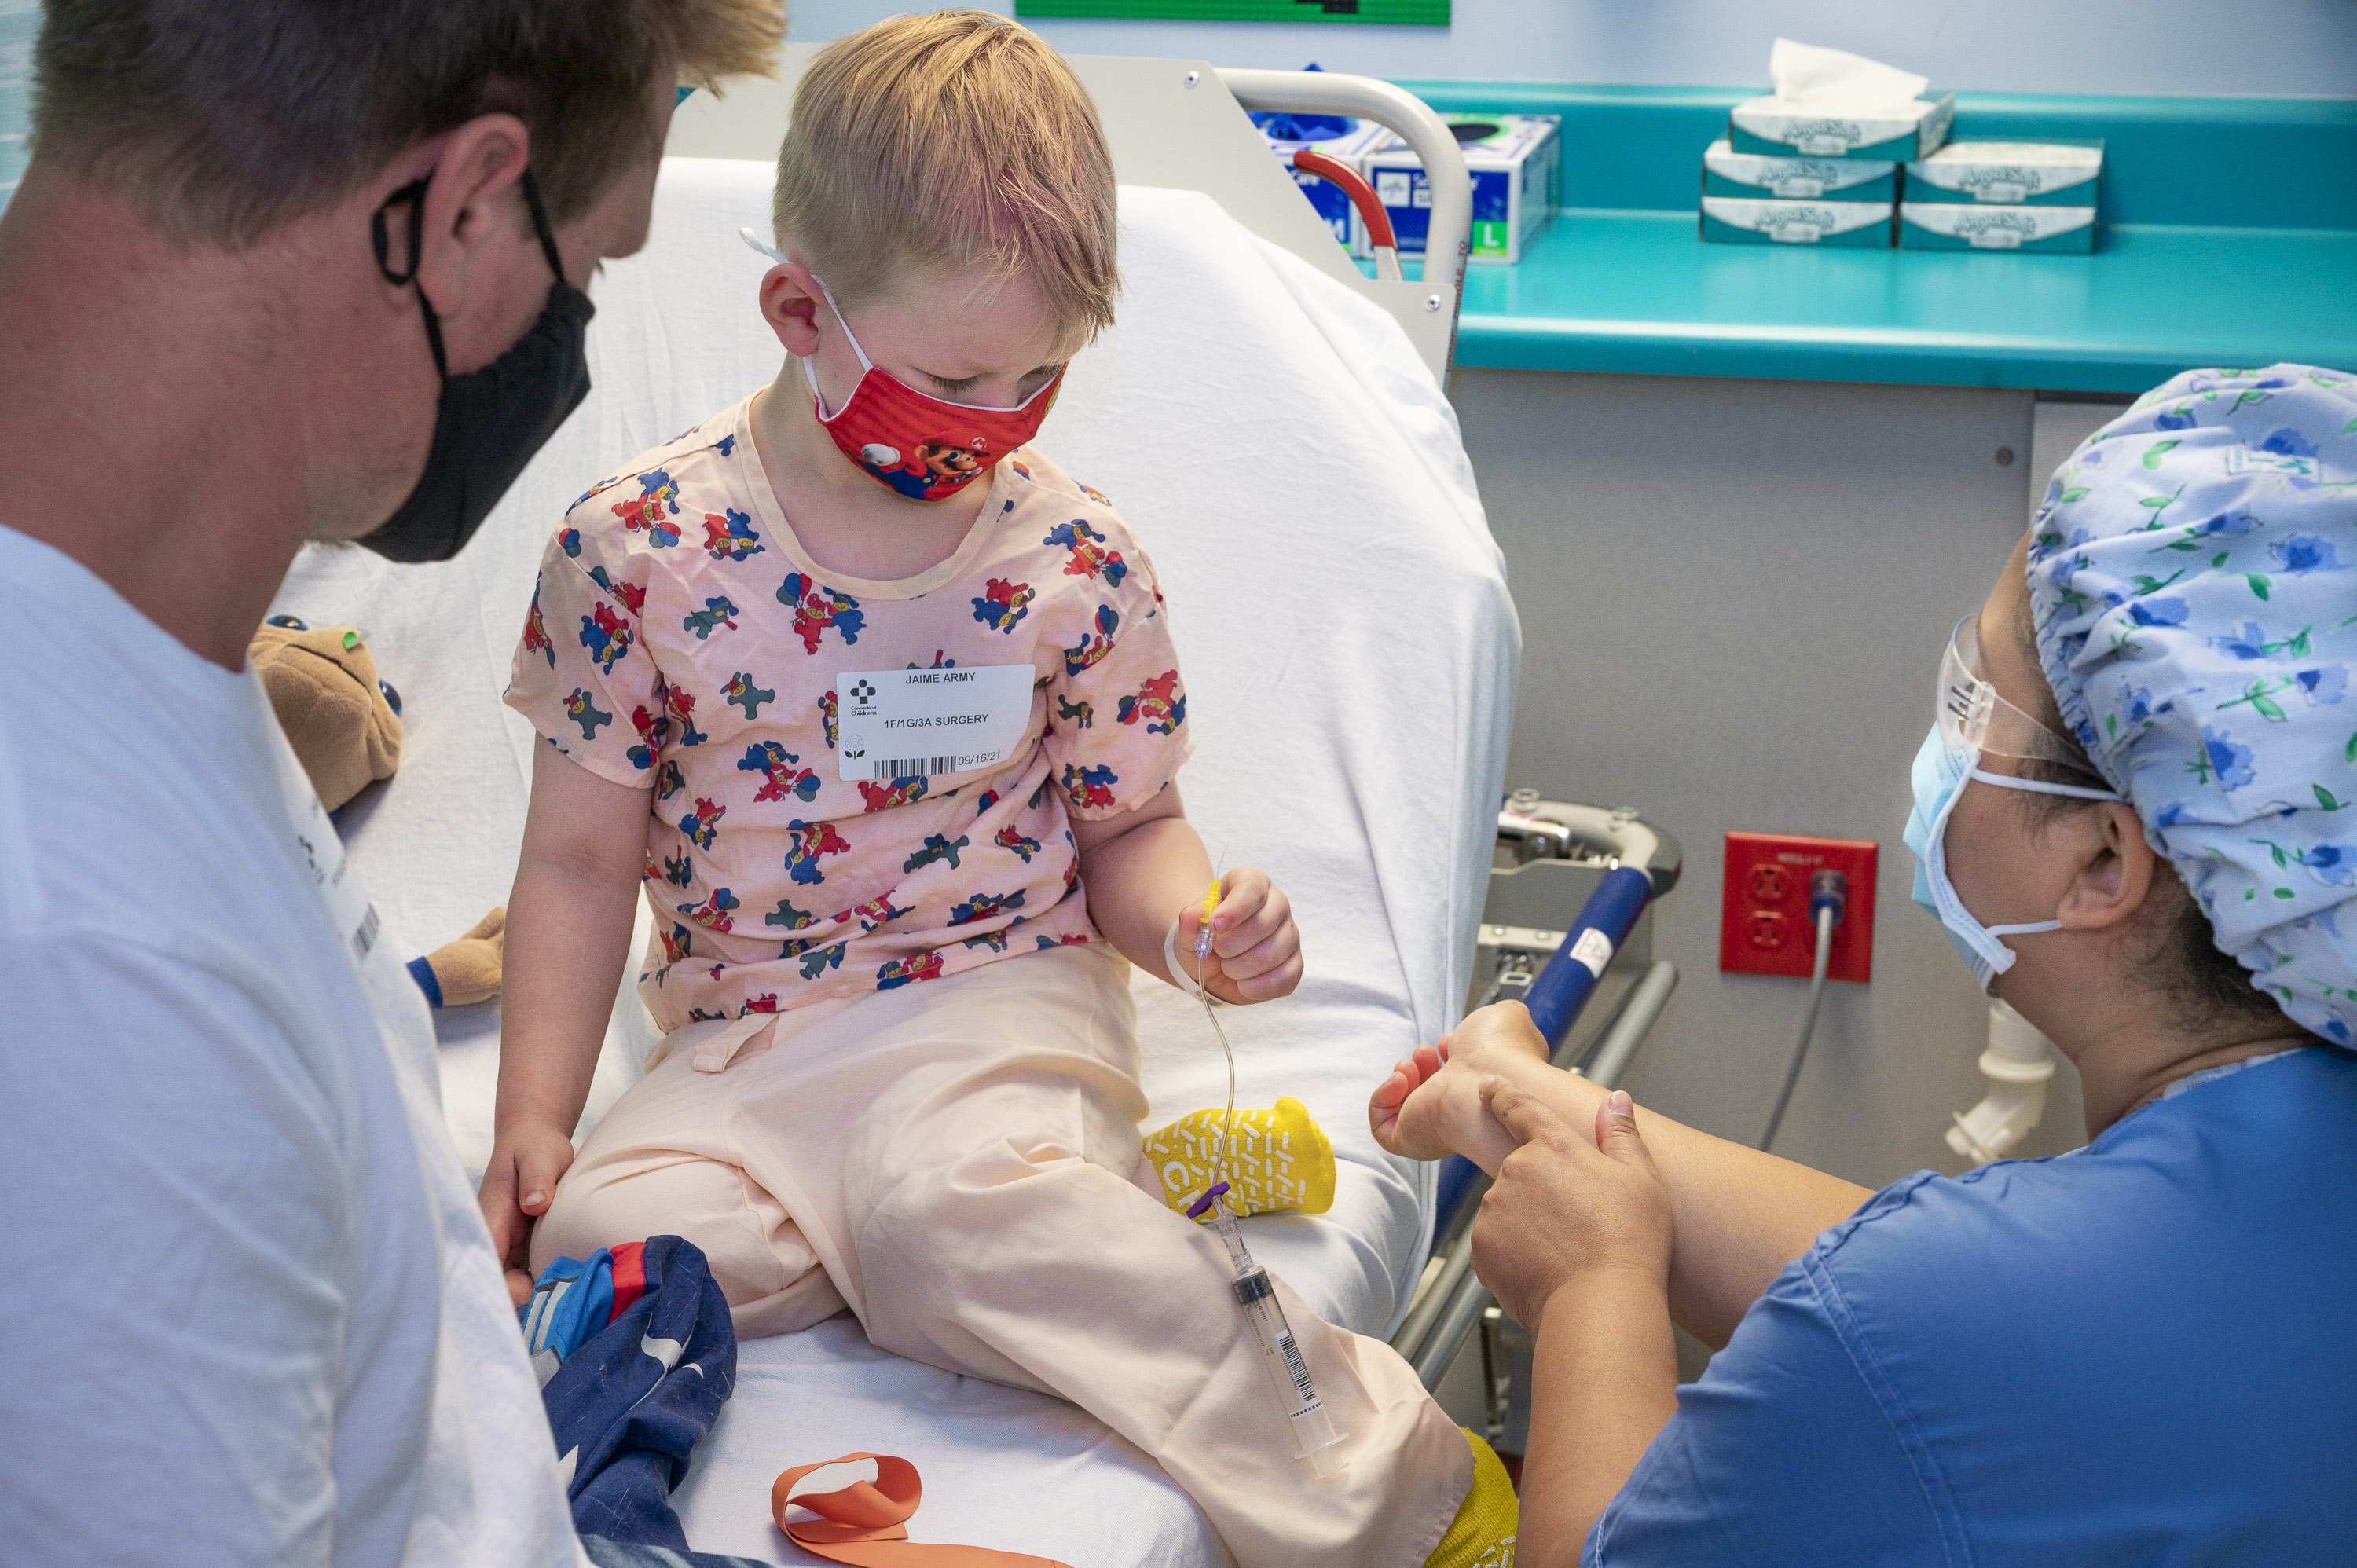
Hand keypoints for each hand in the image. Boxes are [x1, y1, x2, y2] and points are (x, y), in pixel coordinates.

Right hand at [478, 1119, 576, 1307]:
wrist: (534, 1141)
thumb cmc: (534, 1147)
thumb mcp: (539, 1155)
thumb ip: (536, 1178)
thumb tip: (535, 1204)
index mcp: (490, 1217)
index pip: (485, 1260)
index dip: (501, 1283)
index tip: (530, 1292)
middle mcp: (493, 1236)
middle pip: (496, 1280)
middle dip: (520, 1297)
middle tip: (559, 1299)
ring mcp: (506, 1244)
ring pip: (511, 1282)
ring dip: (534, 1293)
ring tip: (567, 1298)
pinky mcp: (521, 1247)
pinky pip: (526, 1274)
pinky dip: (543, 1283)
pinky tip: (568, 1287)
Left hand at [1177, 867, 1301, 1003]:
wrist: (1213, 961)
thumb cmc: (1205, 936)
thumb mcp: (1188, 928)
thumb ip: (1188, 922)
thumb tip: (1190, 915)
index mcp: (1252, 883)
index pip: (1252, 889)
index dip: (1234, 910)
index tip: (1214, 927)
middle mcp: (1277, 904)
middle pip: (1262, 924)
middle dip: (1230, 946)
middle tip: (1217, 951)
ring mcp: (1290, 934)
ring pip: (1271, 954)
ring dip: (1240, 968)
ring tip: (1228, 966)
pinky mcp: (1295, 963)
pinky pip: (1285, 978)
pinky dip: (1257, 987)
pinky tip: (1242, 984)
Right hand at [1369, 1001, 1552, 1160]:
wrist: (1492, 1078)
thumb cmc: (1503, 1051)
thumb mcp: (1507, 1018)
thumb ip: (1502, 1016)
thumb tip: (1499, 1018)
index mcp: (1480, 1087)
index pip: (1453, 1079)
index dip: (1443, 1055)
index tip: (1446, 1042)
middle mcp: (1459, 1109)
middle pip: (1427, 1091)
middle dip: (1421, 1063)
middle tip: (1426, 1053)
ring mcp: (1435, 1127)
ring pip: (1404, 1110)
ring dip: (1402, 1077)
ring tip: (1412, 1065)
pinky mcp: (1410, 1138)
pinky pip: (1382, 1127)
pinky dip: (1383, 1098)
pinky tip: (1400, 1080)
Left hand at [1471, 1079, 1671, 1332]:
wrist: (1601, 1304)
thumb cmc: (1629, 1244)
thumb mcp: (1642, 1179)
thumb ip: (1622, 1134)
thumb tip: (1616, 1101)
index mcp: (1554, 1146)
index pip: (1520, 1108)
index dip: (1502, 1095)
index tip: (1487, 1086)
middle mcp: (1516, 1171)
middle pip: (1520, 1173)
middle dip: (1540, 1194)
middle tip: (1576, 1225)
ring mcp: (1494, 1210)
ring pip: (1507, 1212)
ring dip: (1527, 1227)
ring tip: (1566, 1253)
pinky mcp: (1482, 1248)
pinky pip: (1496, 1247)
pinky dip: (1514, 1257)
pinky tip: (1546, 1270)